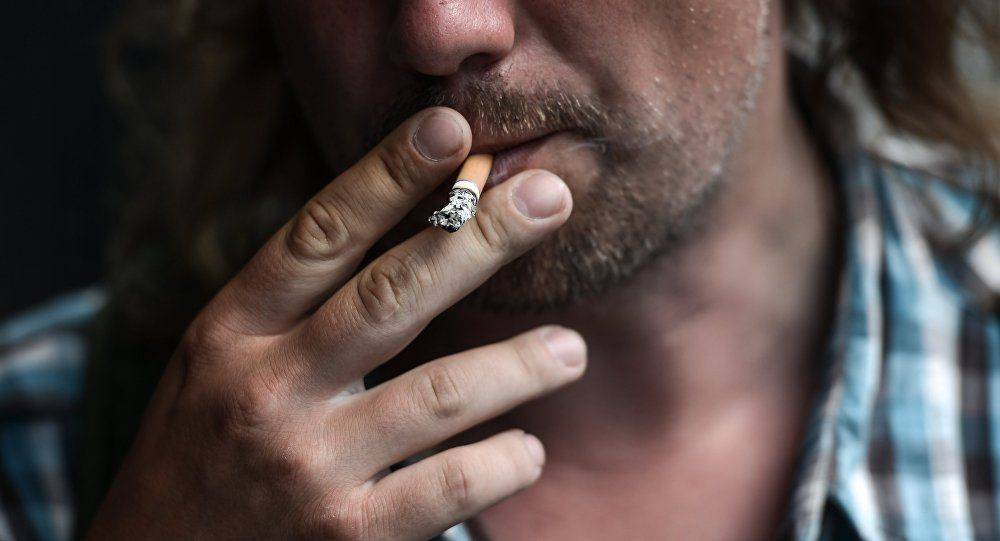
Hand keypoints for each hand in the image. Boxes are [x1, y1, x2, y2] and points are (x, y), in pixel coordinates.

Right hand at [86, 108, 585, 539]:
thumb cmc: (200, 452)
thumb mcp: (218, 363)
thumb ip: (290, 308)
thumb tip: (401, 231)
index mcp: (230, 332)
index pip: (319, 235)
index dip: (387, 174)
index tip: (451, 130)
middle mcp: (266, 389)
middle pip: (392, 295)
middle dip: (479, 239)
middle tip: (550, 199)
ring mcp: (308, 465)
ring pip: (440, 394)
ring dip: (519, 364)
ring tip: (569, 349)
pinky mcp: (345, 536)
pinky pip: (449, 487)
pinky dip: (504, 462)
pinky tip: (528, 449)